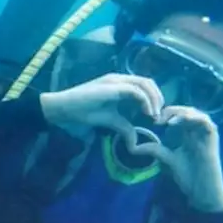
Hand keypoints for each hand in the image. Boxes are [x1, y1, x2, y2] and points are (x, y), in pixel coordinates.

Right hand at [40, 73, 164, 142]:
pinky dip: (145, 101)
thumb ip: (124, 127)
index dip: (153, 99)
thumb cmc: (82, 112)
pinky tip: (147, 113)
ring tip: (154, 115)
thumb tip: (135, 143)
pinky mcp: (113, 86)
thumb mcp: (109, 121)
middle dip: (158, 98)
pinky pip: (136, 90)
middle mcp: (119, 79)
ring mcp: (116, 80)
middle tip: (158, 116)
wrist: (63, 108)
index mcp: (119, 85)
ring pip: (145, 83)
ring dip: (154, 99)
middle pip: (148, 82)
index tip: (155, 117)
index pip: (144, 86)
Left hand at [127, 105, 222, 211]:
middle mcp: (198, 130)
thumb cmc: (187, 175)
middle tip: (156, 118)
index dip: (165, 114)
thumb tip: (133, 147)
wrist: (202, 189)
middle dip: (170, 111)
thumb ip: (153, 149)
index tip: (151, 120)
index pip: (178, 116)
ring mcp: (206, 132)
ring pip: (194, 113)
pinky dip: (190, 118)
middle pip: (185, 111)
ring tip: (164, 120)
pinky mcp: (212, 136)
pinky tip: (173, 123)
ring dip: (179, 112)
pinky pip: (204, 120)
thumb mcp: (166, 159)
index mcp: (188, 134)